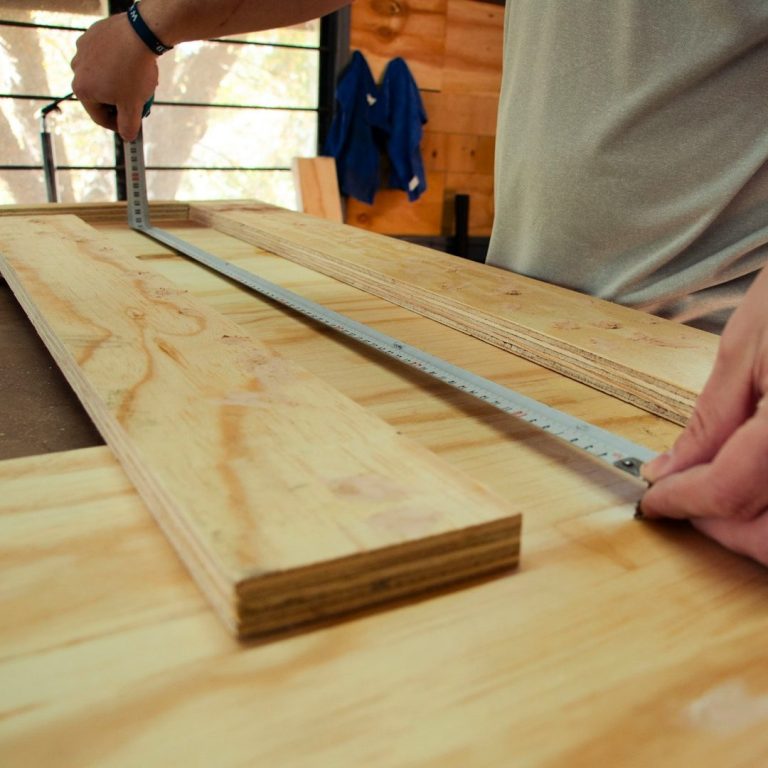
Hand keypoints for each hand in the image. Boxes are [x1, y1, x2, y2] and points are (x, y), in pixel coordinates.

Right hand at [71, 13, 158, 141]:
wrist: (139, 35)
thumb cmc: (133, 73)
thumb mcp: (133, 107)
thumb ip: (128, 126)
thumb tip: (127, 137)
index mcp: (82, 90)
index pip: (100, 117)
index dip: (119, 125)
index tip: (132, 125)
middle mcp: (77, 70)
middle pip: (101, 96)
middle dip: (120, 102)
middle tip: (139, 101)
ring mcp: (82, 50)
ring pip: (103, 76)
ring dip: (119, 83)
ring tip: (139, 81)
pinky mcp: (92, 35)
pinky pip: (105, 57)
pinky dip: (117, 63)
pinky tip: (132, 63)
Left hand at [639, 267, 767, 564]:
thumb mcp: (747, 345)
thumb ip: (710, 419)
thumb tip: (670, 469)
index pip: (728, 491)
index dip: (682, 502)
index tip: (654, 501)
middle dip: (720, 531)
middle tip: (684, 501)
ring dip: (754, 532)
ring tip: (718, 495)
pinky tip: (757, 486)